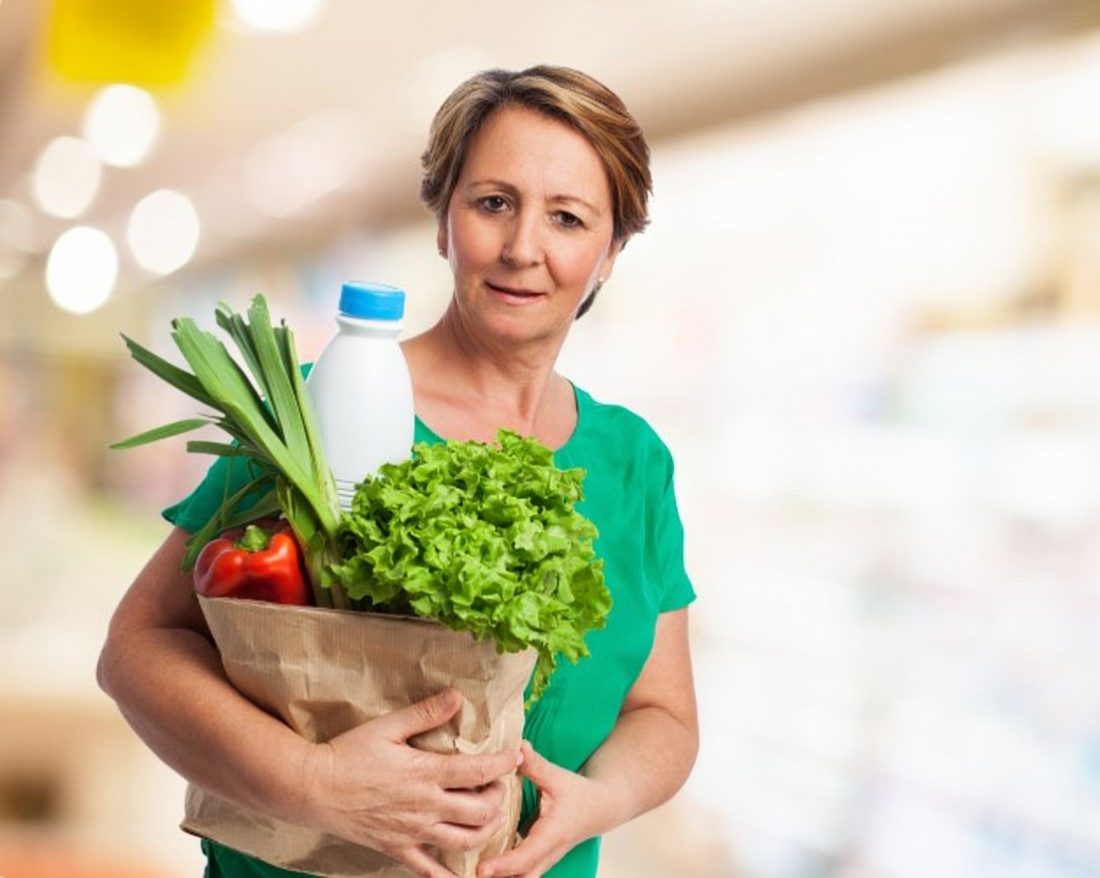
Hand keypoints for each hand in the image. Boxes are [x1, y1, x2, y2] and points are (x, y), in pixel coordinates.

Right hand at [305, 688, 521, 877]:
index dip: (503, 764)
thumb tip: (457, 697)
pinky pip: (429, 870)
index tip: (516, 756)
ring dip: (486, 831)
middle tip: (500, 786)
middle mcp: (424, 807)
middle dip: (498, 798)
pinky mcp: (396, 849)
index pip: (478, 772)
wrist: (313, 788)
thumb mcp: (388, 726)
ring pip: (463, 842)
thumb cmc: (349, 753)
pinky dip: (450, 875)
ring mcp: (412, 832)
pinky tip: (465, 874)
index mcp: (425, 773)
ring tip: (492, 818)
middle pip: (480, 811)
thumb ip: (426, 713)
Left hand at [476, 741, 611, 877]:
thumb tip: (517, 748)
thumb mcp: (557, 777)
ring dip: (501, 877)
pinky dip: (505, 872)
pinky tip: (484, 863)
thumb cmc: (579, 794)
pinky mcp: (539, 859)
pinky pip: (521, 873)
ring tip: (474, 869)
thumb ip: (535, 765)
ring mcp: (544, 859)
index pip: (526, 857)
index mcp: (552, 834)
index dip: (503, 865)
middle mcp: (548, 853)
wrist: (601, 809)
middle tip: (474, 872)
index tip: (482, 868)